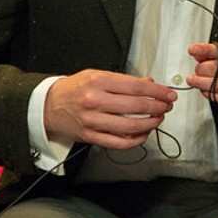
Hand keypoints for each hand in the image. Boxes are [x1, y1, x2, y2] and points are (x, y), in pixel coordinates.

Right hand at [44, 69, 176, 149]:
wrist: (49, 105)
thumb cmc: (75, 88)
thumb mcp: (97, 74)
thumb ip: (123, 80)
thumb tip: (149, 84)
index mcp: (98, 81)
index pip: (136, 87)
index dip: (157, 91)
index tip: (168, 93)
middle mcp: (95, 100)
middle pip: (136, 106)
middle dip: (158, 106)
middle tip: (168, 105)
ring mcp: (92, 121)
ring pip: (130, 127)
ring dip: (150, 123)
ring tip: (158, 118)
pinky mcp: (90, 137)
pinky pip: (118, 143)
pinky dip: (136, 140)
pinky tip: (144, 133)